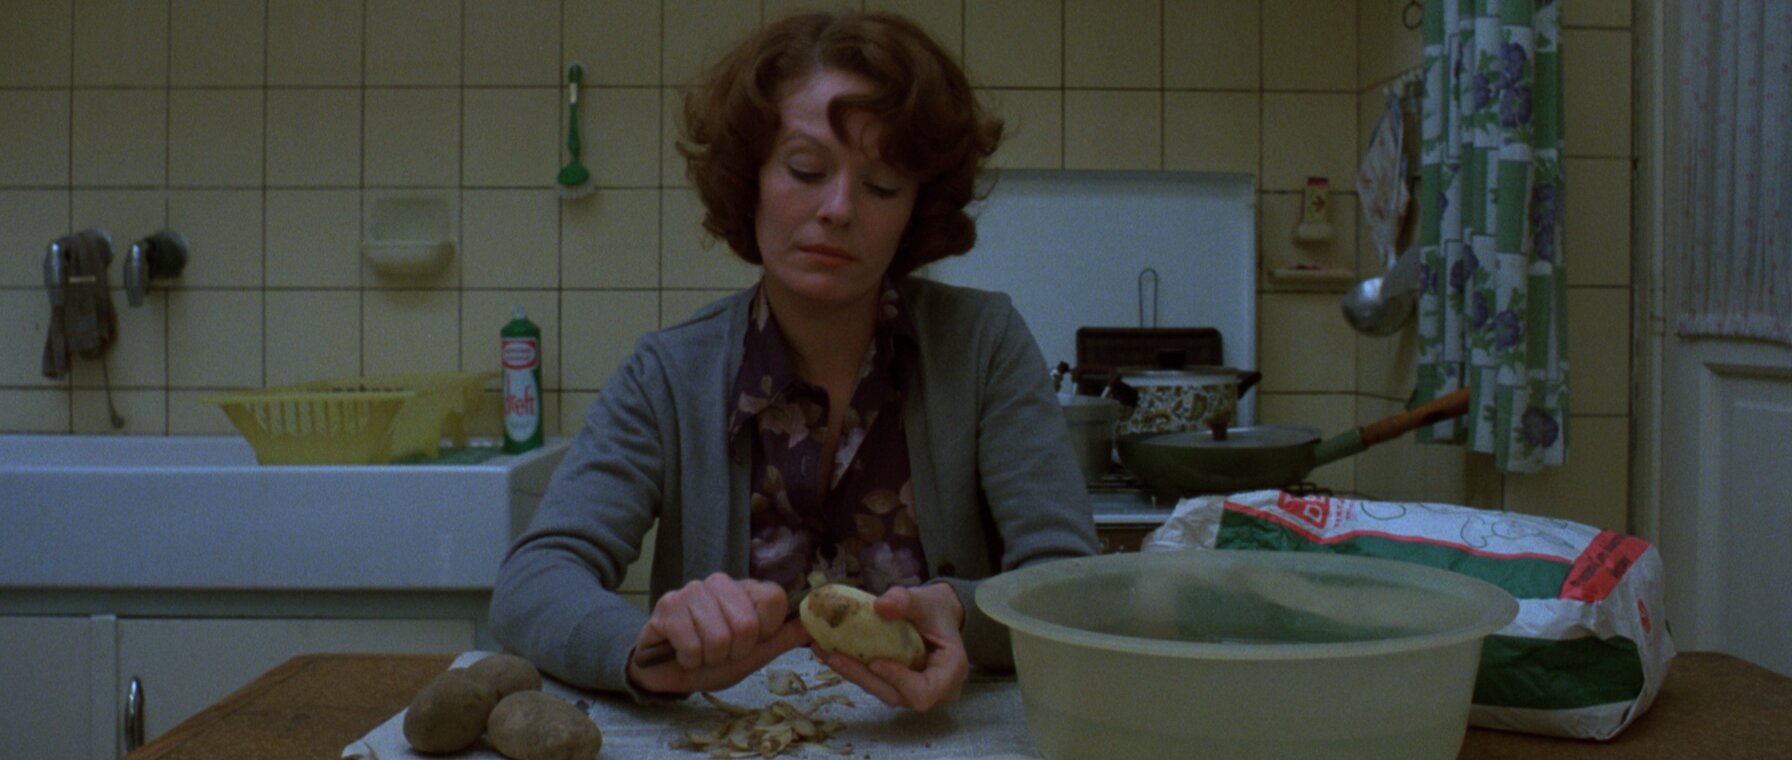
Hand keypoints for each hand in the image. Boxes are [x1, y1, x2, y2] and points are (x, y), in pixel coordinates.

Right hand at [626, 572, 810, 694]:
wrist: (669, 673)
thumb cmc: (713, 661)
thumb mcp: (755, 654)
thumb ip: (783, 637)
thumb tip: (814, 626)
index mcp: (746, 590)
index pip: (774, 598)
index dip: (764, 631)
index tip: (748, 642)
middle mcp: (721, 582)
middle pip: (747, 623)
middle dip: (734, 651)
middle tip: (720, 652)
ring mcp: (693, 590)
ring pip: (718, 637)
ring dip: (710, 657)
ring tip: (701, 653)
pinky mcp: (667, 605)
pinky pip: (691, 644)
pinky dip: (689, 659)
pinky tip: (683, 653)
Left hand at [812, 582, 968, 710]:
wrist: (936, 615)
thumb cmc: (935, 610)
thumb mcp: (925, 600)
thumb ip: (906, 601)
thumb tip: (880, 606)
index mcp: (950, 672)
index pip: (924, 691)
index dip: (899, 681)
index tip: (876, 662)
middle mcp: (934, 689)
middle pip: (895, 695)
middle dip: (863, 677)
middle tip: (834, 656)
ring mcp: (913, 690)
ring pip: (880, 690)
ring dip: (852, 673)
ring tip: (824, 651)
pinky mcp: (896, 686)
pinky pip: (874, 682)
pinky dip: (852, 668)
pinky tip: (828, 652)